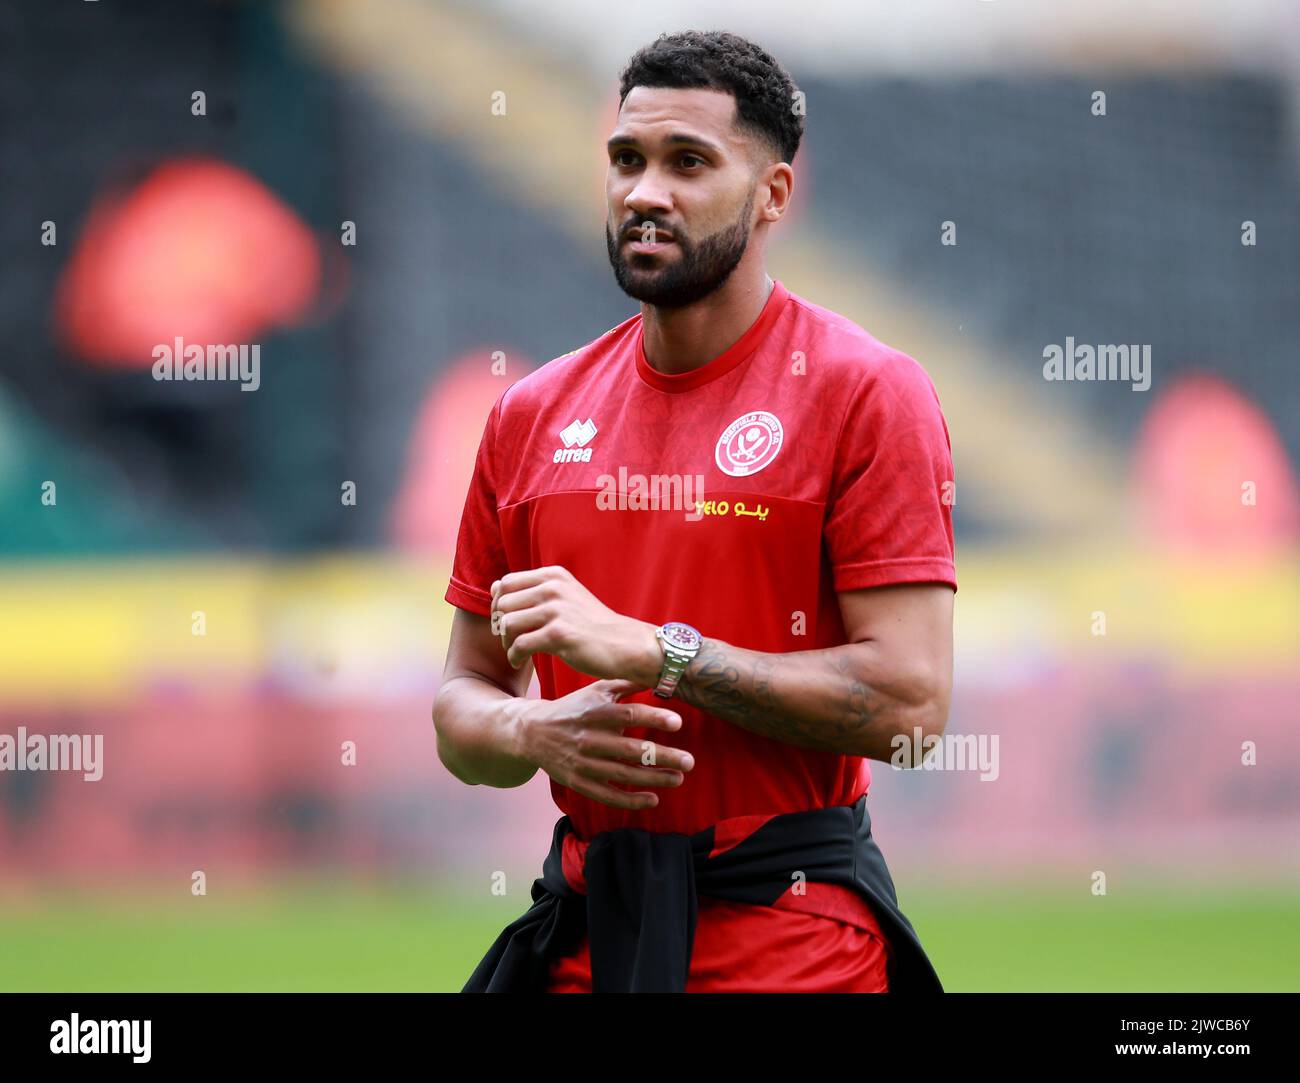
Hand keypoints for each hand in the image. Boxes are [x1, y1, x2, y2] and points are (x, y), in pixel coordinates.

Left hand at [491, 565, 660, 683]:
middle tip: (511, 641)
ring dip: (506, 643)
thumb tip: (494, 589)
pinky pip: (519, 645)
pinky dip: (514, 656)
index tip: (506, 622)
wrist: (625, 645)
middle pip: (503, 604)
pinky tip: (520, 661)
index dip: (499, 604)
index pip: (506, 583)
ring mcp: (557, 610)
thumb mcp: (566, 597)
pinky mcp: (559, 634)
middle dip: (501, 626)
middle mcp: (553, 588)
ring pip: (508, 624)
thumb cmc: (592, 625)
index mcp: (553, 576)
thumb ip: (535, 590)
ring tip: (516, 652)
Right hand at [513, 678, 694, 809]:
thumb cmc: (572, 708)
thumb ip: (624, 683)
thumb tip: (657, 671)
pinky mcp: (578, 783)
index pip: (628, 715)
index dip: (654, 717)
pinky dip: (630, 800)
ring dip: (653, 779)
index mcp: (595, 713)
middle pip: (631, 749)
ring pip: (623, 775)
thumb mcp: (594, 691)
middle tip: (689, 761)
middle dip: (662, 756)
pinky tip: (653, 799)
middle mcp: (589, 738)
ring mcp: (583, 763)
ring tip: (678, 778)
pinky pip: (607, 795)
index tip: (678, 722)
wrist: (532, 732)